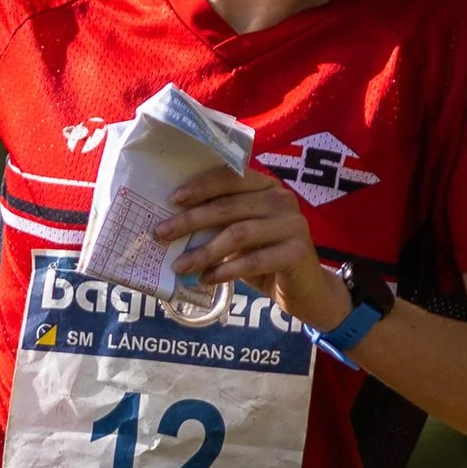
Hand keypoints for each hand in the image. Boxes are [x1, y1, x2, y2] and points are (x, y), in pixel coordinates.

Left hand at [157, 164, 349, 331]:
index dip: (201, 187)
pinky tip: (206, 279)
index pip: (231, 177)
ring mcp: (293, 224)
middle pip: (229, 206)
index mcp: (267, 186)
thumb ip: (220, 223)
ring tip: (179, 265)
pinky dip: (226, 270)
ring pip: (238, 234)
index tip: (173, 199)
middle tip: (161, 233)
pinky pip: (254, 260)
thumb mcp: (241, 235)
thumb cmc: (265, 258)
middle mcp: (282, 199)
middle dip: (191, 220)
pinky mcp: (298, 251)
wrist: (305, 290)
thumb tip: (172, 224)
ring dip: (204, 251)